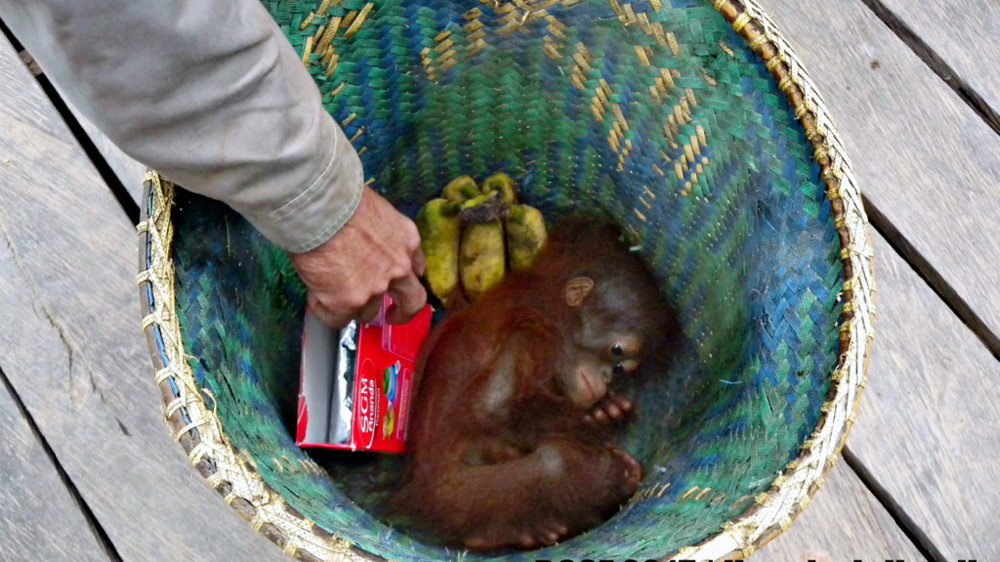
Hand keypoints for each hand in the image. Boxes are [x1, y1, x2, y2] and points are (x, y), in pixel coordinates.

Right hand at [290, 187, 426, 327]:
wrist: (320, 208)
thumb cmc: (339, 197)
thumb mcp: (375, 211)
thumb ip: (378, 233)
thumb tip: (361, 242)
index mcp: (407, 241)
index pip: (416, 268)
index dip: (404, 277)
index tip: (396, 281)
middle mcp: (398, 268)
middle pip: (411, 302)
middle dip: (403, 313)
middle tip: (392, 317)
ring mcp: (374, 289)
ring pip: (368, 312)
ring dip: (352, 306)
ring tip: (330, 293)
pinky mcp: (347, 302)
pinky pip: (337, 319)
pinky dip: (325, 311)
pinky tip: (315, 297)